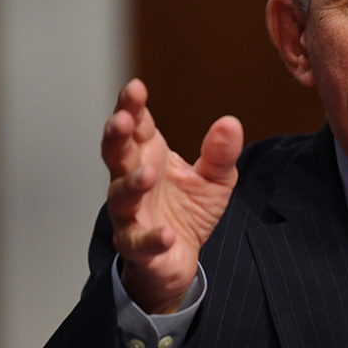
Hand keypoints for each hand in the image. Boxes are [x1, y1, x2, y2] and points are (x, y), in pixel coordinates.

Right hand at [102, 79, 242, 313]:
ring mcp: (131, 214)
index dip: (131, 107)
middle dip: (117, 136)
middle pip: (116, 154)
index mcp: (149, 156)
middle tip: (122, 120)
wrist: (178, 259)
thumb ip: (220, 153)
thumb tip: (230, 123)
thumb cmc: (187, 211)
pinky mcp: (138, 247)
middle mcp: (132, 181)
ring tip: (147, 173)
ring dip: (131, 184)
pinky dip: (151, 238)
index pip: (136, 126)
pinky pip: (139, 242)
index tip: (135, 88)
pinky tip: (164, 233)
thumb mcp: (215, 179)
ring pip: (121, 196)